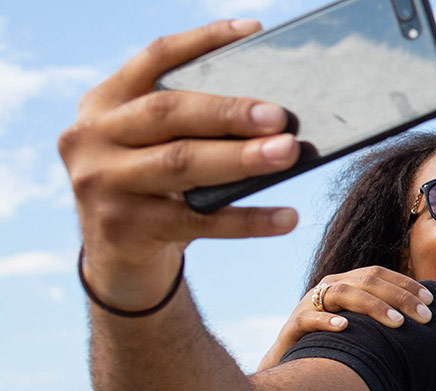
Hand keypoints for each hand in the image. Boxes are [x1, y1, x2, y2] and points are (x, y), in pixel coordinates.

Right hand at [62, 19, 297, 307]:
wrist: (118, 258)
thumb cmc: (155, 188)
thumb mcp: (155, 146)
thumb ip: (191, 125)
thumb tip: (274, 115)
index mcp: (104, 102)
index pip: (154, 57)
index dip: (204, 41)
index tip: (254, 30)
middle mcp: (91, 136)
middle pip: (168, 113)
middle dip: (228, 112)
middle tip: (279, 116)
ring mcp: (100, 183)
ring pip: (180, 164)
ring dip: (240, 159)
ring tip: (288, 152)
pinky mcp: (123, 228)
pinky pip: (197, 221)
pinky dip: (247, 219)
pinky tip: (286, 217)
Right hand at [256, 266, 432, 370]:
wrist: (294, 366)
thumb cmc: (337, 345)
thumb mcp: (364, 327)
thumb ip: (387, 317)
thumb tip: (427, 318)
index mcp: (348, 283)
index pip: (380, 274)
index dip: (406, 284)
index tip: (431, 300)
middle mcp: (329, 287)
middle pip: (367, 281)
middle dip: (400, 297)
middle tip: (425, 316)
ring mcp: (309, 304)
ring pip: (342, 293)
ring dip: (372, 306)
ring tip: (397, 322)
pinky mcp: (293, 326)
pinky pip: (308, 319)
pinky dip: (326, 321)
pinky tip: (345, 327)